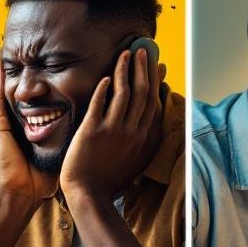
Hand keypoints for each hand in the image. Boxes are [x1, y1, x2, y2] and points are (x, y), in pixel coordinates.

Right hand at [0, 49, 57, 201]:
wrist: (24, 193)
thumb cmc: (44, 177)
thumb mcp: (61, 150)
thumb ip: (72, 136)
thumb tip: (97, 127)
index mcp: (30, 126)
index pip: (35, 98)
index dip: (38, 81)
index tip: (45, 62)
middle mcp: (16, 120)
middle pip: (19, 90)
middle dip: (18, 70)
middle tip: (21, 47)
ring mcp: (6, 121)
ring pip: (6, 88)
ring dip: (3, 68)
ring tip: (2, 47)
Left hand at [59, 47, 161, 199]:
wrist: (90, 196)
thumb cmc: (109, 181)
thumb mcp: (134, 162)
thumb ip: (141, 144)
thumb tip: (145, 130)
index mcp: (142, 137)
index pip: (153, 103)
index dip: (155, 81)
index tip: (157, 66)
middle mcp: (132, 131)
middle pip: (142, 93)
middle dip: (143, 69)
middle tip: (143, 50)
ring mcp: (113, 130)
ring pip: (124, 93)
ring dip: (125, 71)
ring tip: (125, 55)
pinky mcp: (93, 131)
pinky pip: (101, 104)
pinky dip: (105, 89)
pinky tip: (106, 77)